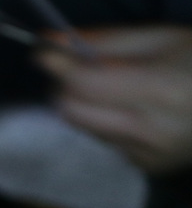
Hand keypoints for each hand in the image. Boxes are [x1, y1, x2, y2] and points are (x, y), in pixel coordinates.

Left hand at [37, 26, 191, 173]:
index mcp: (160, 90)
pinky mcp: (146, 169)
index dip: (58, 66)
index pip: (83, 84)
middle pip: (72, 111)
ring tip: (120, 90)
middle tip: (82, 70)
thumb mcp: (164, 38)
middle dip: (68, 88)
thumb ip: (107, 41)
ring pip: (85, 127)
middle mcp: (150, 130)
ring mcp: (147, 155)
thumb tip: (51, 42)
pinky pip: (106, 142)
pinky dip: (109, 124)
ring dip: (88, 106)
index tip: (43, 52)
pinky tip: (138, 113)